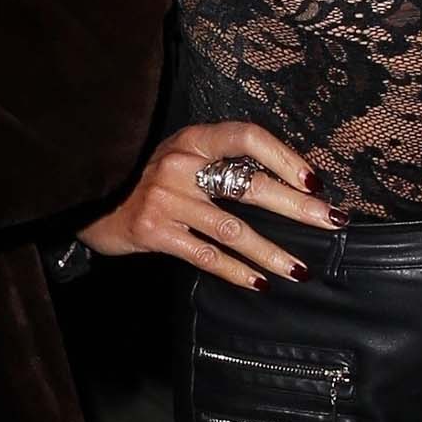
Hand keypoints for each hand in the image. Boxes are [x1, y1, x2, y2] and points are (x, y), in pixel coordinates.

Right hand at [78, 120, 334, 288]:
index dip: (284, 157)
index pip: (248, 138)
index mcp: (193, 139)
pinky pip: (206, 255)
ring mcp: (167, 200)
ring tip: (301, 270)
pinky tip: (260, 282)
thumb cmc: (148, 181)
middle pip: (250, 186)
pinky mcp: (155, 232)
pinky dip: (236, 271)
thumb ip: (222, 163)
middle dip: (296, 207)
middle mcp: (181, 165)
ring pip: (233, 229)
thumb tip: (287, 183)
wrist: (91, 201)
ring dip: (272, 252)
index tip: (313, 180)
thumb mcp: (181, 157)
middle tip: (330, 221)